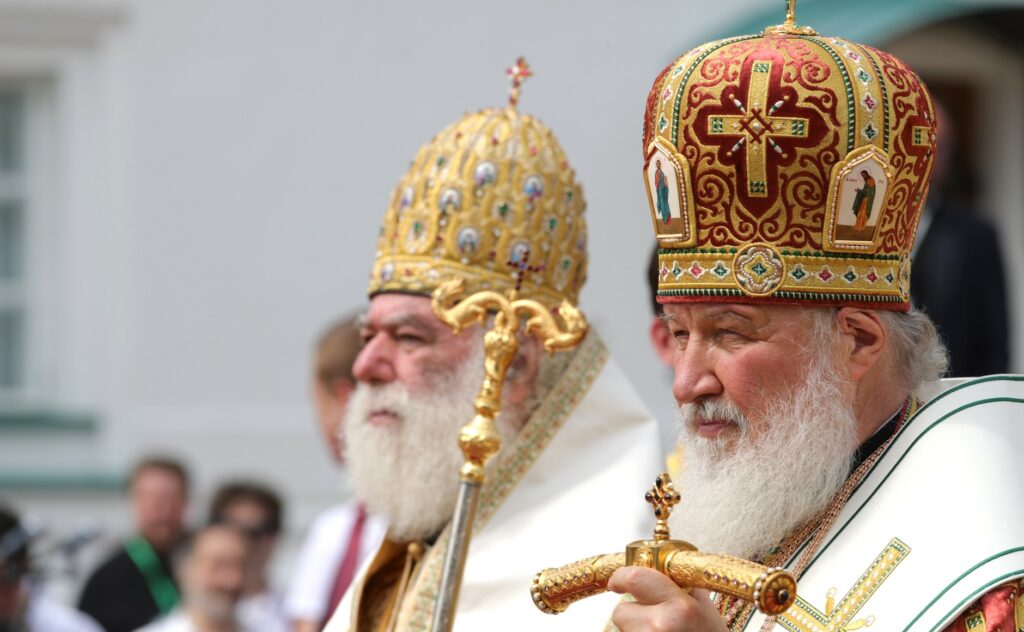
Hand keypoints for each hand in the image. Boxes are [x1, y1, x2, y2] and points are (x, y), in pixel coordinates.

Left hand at [608, 566, 727, 631]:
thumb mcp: (706, 610)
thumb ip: (683, 586)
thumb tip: (659, 567)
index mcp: (681, 607)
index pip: (635, 578)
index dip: (621, 577)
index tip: (618, 580)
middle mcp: (661, 626)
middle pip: (621, 611)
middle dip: (631, 612)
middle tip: (649, 617)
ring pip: (624, 629)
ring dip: (636, 629)